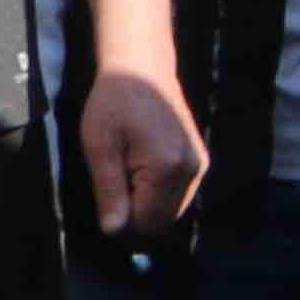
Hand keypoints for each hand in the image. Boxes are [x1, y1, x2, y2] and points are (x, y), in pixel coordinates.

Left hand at [82, 62, 206, 237]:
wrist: (142, 67)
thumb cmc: (114, 102)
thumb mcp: (99, 146)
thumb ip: (109, 191)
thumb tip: (113, 231)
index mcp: (167, 168)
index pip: (146, 223)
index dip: (122, 221)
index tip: (106, 199)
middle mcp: (192, 170)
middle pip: (163, 222)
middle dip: (136, 214)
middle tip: (115, 183)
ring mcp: (200, 166)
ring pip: (172, 211)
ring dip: (147, 203)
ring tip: (127, 170)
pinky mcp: (200, 161)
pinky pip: (179, 194)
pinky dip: (158, 193)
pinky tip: (141, 167)